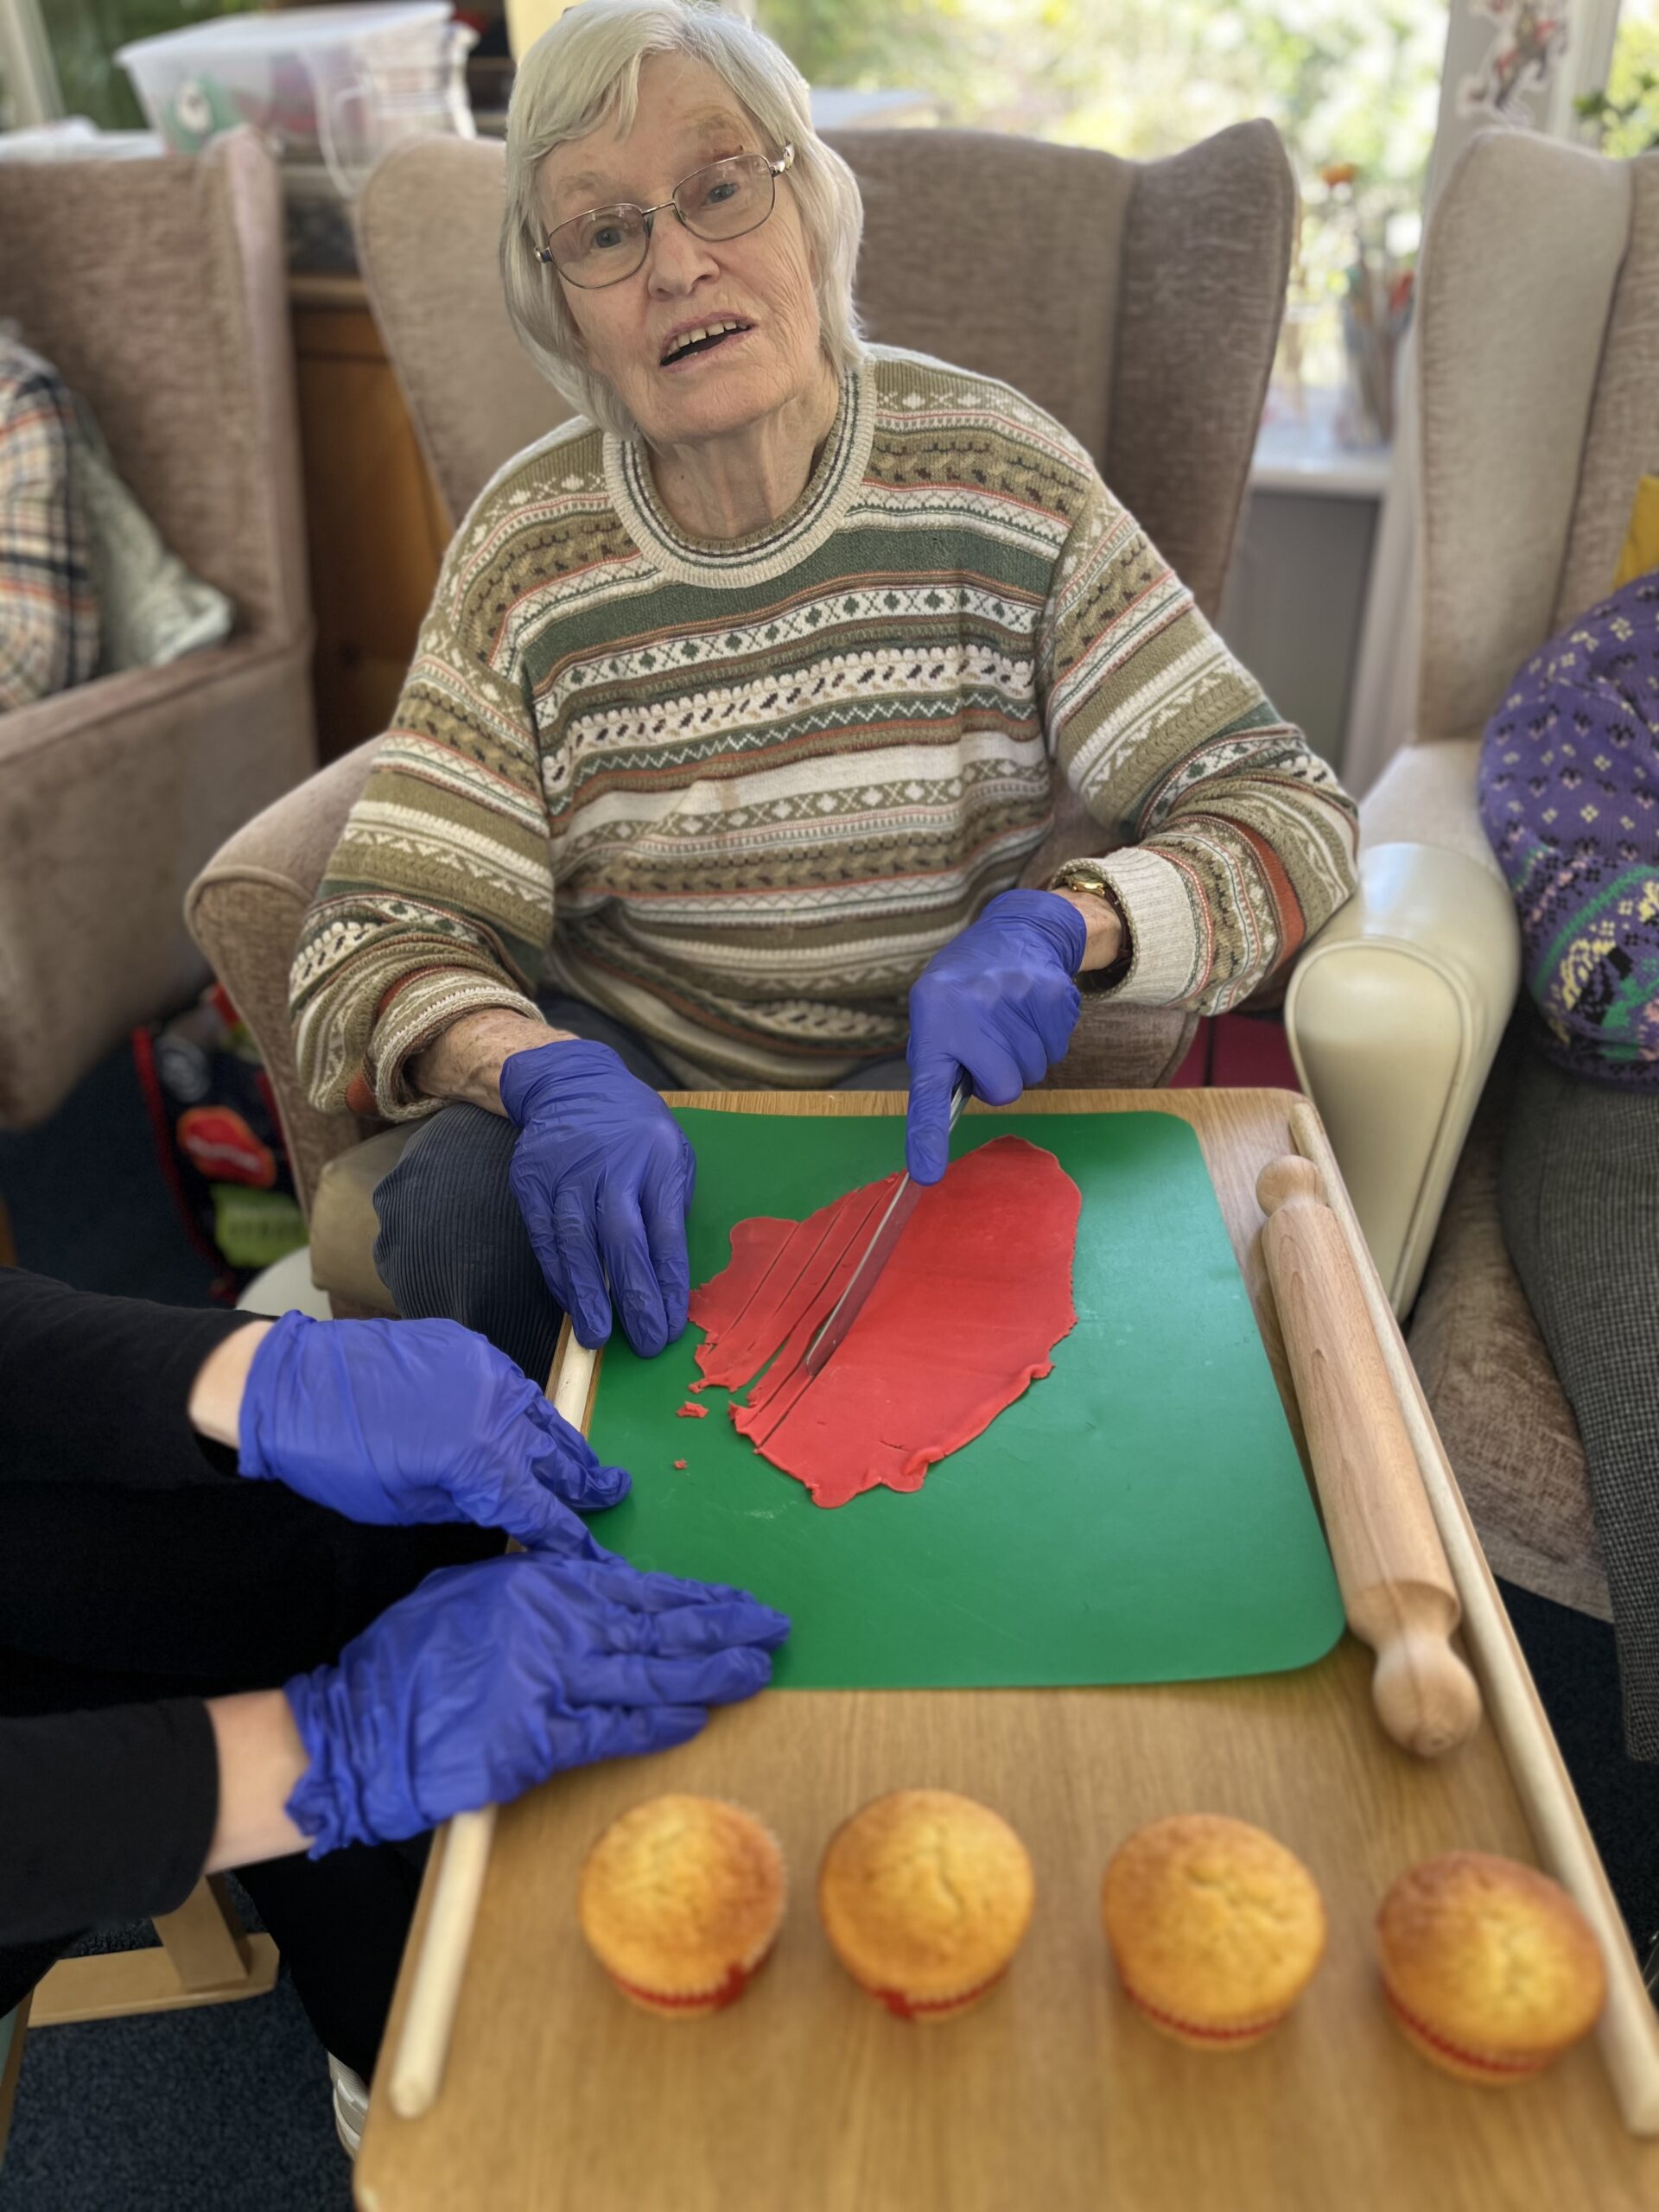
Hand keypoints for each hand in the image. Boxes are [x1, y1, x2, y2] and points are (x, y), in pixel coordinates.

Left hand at [238, 1312, 626, 1549]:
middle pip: (555, 1455)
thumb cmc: (335, 1460)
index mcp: (477, 1461)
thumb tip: (501, 1513)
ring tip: (585, 1463)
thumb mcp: (400, 1506)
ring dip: (563, 1443)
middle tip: (614, 1494)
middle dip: (585, 1482)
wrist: (291, 1384)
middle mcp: (495, 1410)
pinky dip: (526, 1408)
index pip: (539, 1507)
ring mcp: (486, 1370)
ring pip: (541, 1413)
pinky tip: (531, 1422)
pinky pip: (511, 1383)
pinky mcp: (468, 1345)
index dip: (567, 1535)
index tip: (590, 1555)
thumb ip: (463, 1506)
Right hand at [282, 1552, 789, 1851]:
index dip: (697, 1600)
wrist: (358, 1728)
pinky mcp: (538, 1742)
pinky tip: (695, 1719)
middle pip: (658, 1629)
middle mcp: (553, 1628)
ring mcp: (548, 1685)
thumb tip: (599, 1584)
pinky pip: (612, 1732)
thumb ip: (540, 1587)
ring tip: (756, 1672)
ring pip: (648, 1678)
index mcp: (540, 1586)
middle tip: (775, 1630)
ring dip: (709, 1676)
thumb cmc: (412, 1658)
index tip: (740, 1604)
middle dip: (723, 1631)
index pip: (640, 1590)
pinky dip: (656, 1726)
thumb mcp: (476, 1592)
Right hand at [499, 1039, 695, 1356]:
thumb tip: (667, 1275)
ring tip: (598, 1336)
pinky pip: (544, 1237)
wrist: (573, 1083)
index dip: (668, 1283)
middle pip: (621, 1240)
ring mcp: (567, 1172)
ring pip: (576, 1242)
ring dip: (587, 1294)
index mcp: (658, 1159)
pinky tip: (570, 1302)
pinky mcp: (532, 1180)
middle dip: (634, 1297)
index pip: (665, 1232)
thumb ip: (670, 1206)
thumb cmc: (636, 1131)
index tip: (672, 1325)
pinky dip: (557, 1274)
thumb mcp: (672, 1153)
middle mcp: (611, 1165)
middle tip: (643, 1342)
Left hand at [905, 889, 1087, 1182]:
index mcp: (934, 1017)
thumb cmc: (965, 987)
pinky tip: (1031, 1013)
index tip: (928, 1173)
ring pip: (1033, 1073)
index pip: (930, 1089)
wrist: (1016, 933)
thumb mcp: (934, 1012)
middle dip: (999, 1078)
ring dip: (1023, 1057)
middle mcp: (974, 1009)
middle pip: (1003, 1091)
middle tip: (989, 1045)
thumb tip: (949, 1114)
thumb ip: (940, 1061)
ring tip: (1009, 1022)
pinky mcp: (1055, 998)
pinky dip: (1046, 1040)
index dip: (928, 1134)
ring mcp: (1019, 1001)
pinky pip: (1056, 1052)